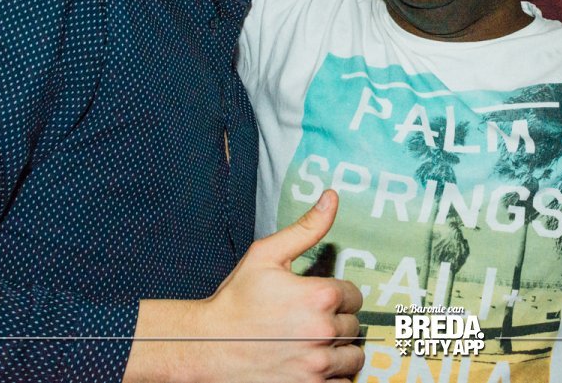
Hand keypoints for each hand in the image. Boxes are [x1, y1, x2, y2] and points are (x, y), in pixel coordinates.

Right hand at [125, 191, 363, 382]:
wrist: (207, 345)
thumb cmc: (235, 301)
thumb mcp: (266, 255)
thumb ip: (306, 228)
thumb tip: (332, 197)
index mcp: (319, 297)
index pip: (354, 296)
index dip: (338, 296)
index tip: (319, 301)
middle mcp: (322, 332)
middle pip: (355, 327)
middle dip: (337, 323)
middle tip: (311, 322)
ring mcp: (316, 366)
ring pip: (354, 358)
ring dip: (341, 352)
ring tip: (316, 344)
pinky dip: (334, 377)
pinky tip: (313, 365)